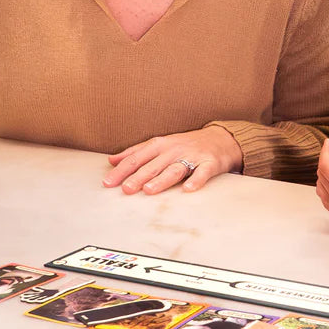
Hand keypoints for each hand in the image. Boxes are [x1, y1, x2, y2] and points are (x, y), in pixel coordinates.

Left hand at [103, 126, 242, 194]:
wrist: (220, 139)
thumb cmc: (186, 144)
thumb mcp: (159, 144)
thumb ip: (136, 152)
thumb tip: (112, 160)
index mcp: (159, 145)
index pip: (136, 158)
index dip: (121, 170)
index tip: (108, 182)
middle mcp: (173, 150)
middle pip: (153, 165)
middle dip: (137, 177)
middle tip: (125, 189)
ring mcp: (191, 156)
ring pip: (174, 169)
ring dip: (161, 180)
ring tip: (149, 190)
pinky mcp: (209, 163)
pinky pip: (202, 173)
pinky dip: (195, 181)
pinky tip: (188, 190)